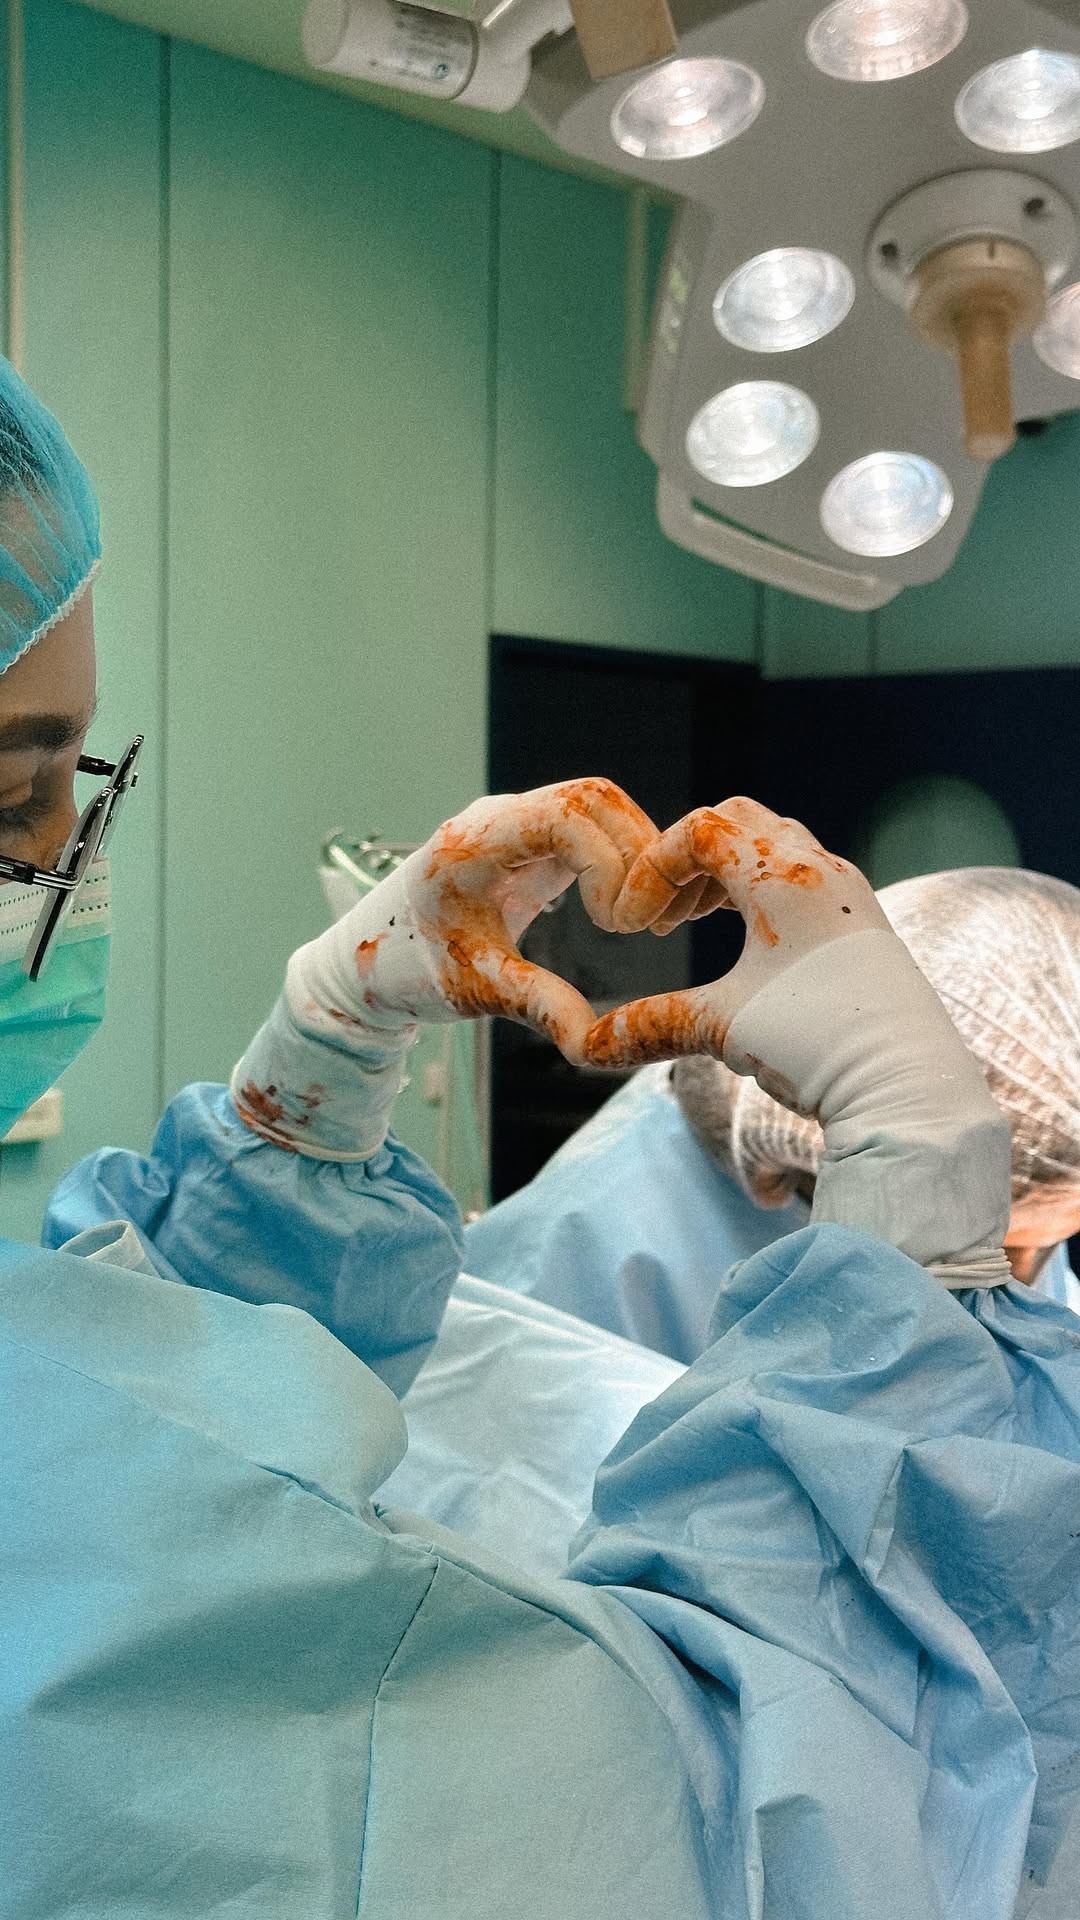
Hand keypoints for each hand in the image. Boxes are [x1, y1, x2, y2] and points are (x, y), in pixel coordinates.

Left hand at [291, 778, 705, 1065]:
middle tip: (642, 924)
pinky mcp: (529, 842)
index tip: (614, 925)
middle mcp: (497, 819)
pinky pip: (588, 830)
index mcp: (473, 843)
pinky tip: (621, 913)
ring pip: (598, 808)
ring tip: (637, 922)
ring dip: (633, 855)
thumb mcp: (476, 992)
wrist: (367, 960)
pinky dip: (617, 860)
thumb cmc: (410, 971)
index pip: (565, 816)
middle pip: (594, 799)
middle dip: (635, 854)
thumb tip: (598, 1041)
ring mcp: (514, 825)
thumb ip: (538, 1006)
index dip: (607, 864)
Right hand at [585, 797, 1010, 1279]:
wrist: (906, 1086)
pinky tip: (743, 942)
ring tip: (690, 923)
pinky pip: (800, 875)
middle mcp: (821, 871)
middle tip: (660, 913)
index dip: (652, 870)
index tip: (634, 925)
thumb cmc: (817, 1047)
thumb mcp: (721, 1030)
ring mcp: (847, 893)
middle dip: (684, 858)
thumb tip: (581, 1047)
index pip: (700, 831)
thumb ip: (647, 1026)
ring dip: (722, 872)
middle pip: (736, 822)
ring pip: (772, 845)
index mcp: (784, 879)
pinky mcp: (861, 921)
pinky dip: (758, 890)